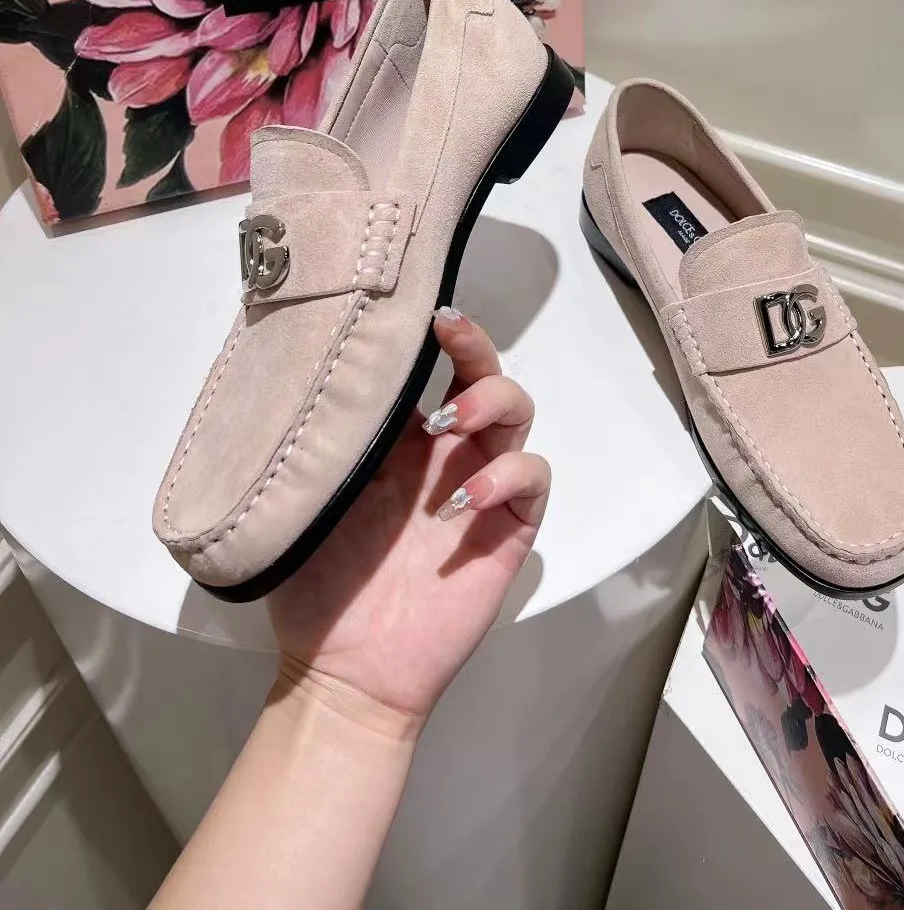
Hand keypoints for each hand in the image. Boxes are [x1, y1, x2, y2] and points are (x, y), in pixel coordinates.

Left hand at [269, 309, 549, 729]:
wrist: (346, 667)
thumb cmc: (317, 582)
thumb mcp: (304, 494)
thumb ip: (319, 437)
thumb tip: (299, 365)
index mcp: (398, 438)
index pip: (433, 366)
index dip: (441, 333)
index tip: (426, 309)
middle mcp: (445, 452)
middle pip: (486, 376)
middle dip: (476, 349)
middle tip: (449, 340)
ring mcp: (482, 487)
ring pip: (517, 415)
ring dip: (492, 403)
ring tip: (449, 423)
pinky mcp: (510, 529)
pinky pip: (532, 479)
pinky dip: (509, 474)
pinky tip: (466, 498)